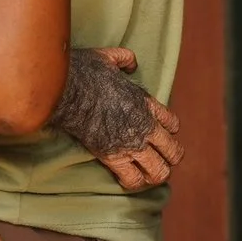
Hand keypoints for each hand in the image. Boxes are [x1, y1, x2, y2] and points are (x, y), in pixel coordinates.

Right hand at [54, 46, 183, 191]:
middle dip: (169, 157)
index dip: (168, 131)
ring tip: (146, 173)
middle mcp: (145, 126)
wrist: (67, 90)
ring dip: (155, 174)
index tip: (159, 133)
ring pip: (160, 171)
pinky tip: (126, 179)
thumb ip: (125, 59)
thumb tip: (131, 63)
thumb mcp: (109, 57)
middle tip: (158, 158)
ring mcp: (131, 144)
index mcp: (146, 103)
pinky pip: (133, 180)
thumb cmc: (85, 72)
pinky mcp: (114, 157)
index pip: (173, 124)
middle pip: (174, 151)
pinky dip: (133, 182)